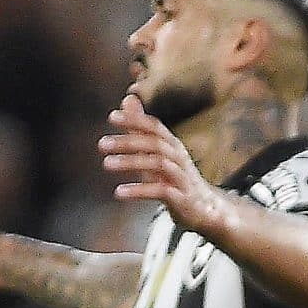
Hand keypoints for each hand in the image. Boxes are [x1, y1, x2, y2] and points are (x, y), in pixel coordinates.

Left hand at [100, 94, 232, 234]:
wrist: (206, 209)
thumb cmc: (176, 178)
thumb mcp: (157, 152)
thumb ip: (140, 128)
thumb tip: (128, 98)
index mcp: (173, 146)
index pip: (155, 127)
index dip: (136, 120)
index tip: (112, 118)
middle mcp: (180, 159)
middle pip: (156, 144)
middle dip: (128, 142)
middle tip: (101, 144)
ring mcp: (183, 178)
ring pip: (159, 164)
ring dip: (132, 162)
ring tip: (107, 164)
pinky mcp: (183, 199)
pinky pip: (162, 191)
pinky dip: (140, 190)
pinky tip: (119, 192)